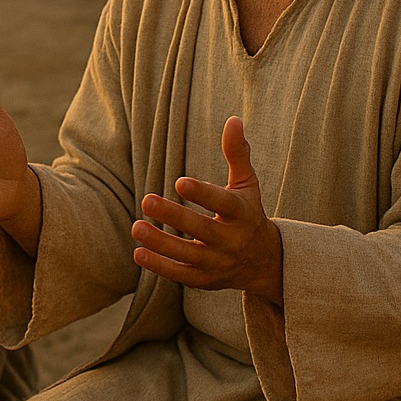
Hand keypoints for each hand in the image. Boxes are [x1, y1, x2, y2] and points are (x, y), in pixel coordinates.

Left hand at [131, 116, 283, 304]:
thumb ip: (238, 154)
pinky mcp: (205, 280)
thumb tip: (233, 119)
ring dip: (161, 243)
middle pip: (203, 230)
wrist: (264, 263)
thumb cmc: (248, 214)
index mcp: (243, 215)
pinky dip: (160, 266)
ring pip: (188, 255)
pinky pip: (181, 275)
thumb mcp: (247, 185)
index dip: (203, 194)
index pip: (224, 204)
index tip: (180, 182)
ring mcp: (219, 263)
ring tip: (136, 227)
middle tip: (146, 200)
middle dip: (174, 216)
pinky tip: (138, 252)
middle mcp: (233, 241)